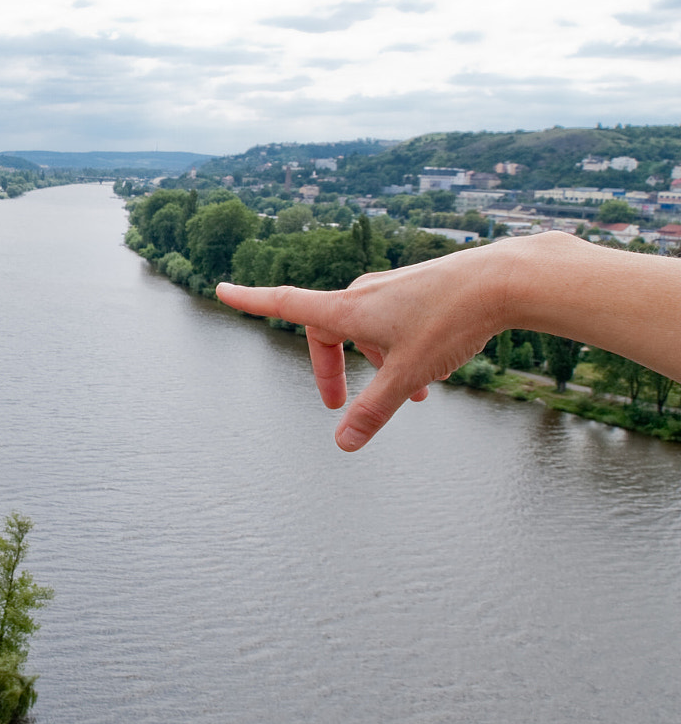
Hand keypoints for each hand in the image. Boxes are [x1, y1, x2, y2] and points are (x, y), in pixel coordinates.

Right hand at [215, 245, 506, 450]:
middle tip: (335, 405)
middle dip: (331, 370)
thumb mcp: (407, 375)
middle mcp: (361, 293)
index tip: (222, 289)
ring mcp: (389, 288)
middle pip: (327, 331)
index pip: (285, 303)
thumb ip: (373, 411)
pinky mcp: (414, 288)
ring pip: (366, 329)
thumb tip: (343, 443)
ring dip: (376, 363)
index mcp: (347, 309)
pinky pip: (392, 321)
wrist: (502, 280)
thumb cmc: (450, 321)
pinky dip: (399, 349)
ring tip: (414, 396)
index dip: (250, 300)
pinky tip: (434, 372)